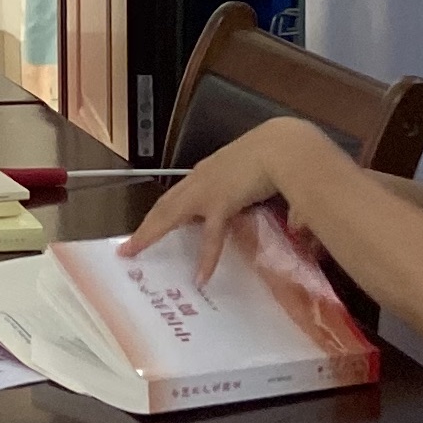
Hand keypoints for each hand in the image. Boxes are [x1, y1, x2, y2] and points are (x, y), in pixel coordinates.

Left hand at [120, 116, 338, 276]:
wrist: (285, 145)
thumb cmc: (280, 155)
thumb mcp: (264, 177)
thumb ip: (267, 198)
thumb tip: (294, 224)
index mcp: (209, 173)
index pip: (178, 194)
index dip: (163, 210)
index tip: (150, 224)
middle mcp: (201, 180)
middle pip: (164, 205)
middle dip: (145, 226)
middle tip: (128, 246)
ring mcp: (207, 190)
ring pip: (169, 215)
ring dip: (150, 234)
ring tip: (134, 253)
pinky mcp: (221, 202)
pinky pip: (210, 236)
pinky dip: (206, 258)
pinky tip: (200, 277)